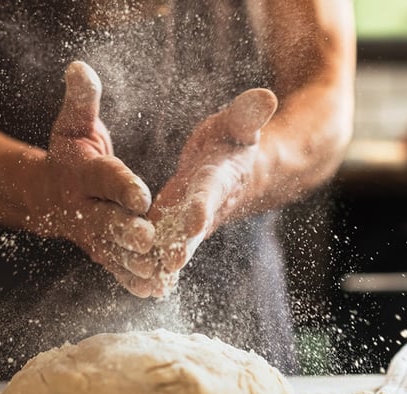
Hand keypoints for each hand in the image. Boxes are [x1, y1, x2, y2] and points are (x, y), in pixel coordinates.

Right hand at [25, 61, 156, 296]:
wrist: (44, 194)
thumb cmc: (69, 153)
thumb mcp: (73, 124)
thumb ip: (82, 100)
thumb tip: (79, 66)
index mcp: (82, 174)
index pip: (103, 178)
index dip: (121, 185)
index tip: (141, 193)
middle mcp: (83, 207)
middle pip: (106, 221)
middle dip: (126, 231)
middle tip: (149, 239)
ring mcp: (90, 234)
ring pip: (112, 251)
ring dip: (133, 263)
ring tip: (158, 272)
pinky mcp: (99, 251)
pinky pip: (115, 268)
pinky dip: (131, 280)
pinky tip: (154, 291)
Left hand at [146, 89, 278, 295]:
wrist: (239, 171)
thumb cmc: (234, 141)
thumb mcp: (239, 124)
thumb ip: (248, 114)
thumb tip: (267, 95)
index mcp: (220, 178)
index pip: (211, 191)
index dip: (203, 204)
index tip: (194, 218)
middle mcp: (207, 205)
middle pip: (194, 228)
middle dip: (182, 245)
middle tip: (169, 263)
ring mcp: (191, 222)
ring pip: (177, 244)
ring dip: (163, 262)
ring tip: (147, 280)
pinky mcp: (176, 229)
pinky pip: (165, 248)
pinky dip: (156, 265)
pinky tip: (140, 284)